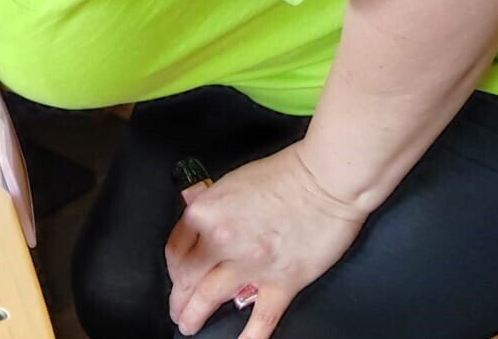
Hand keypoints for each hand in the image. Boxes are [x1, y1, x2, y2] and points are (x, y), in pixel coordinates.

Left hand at [165, 143, 367, 337]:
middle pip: (188, 277)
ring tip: (189, 326)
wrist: (324, 180)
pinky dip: (248, 336)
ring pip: (211, 296)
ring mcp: (251, 263)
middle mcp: (221, 239)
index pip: (176, 250)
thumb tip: (199, 230)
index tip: (176, 277)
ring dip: (196, 315)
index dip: (173, 269)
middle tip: (177, 311)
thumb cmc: (281, 175)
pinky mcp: (282, 281)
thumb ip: (211, 211)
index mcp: (205, 212)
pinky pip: (260, 317)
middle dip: (179, 298)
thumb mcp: (229, 184)